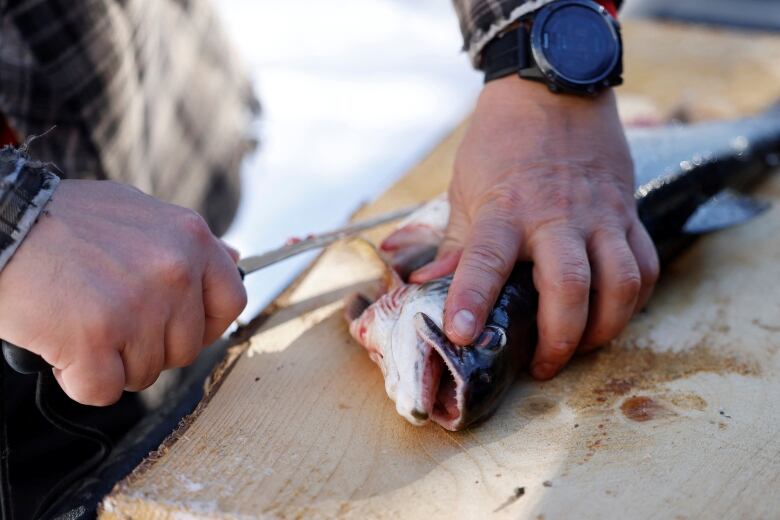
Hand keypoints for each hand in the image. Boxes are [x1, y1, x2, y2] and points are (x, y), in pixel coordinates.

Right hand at [0, 180, 245, 404]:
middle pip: (186, 348)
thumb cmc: (64, 222)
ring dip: (113, 362)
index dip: (207, 324)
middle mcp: (174, 270)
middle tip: (112, 321)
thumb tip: (233, 260)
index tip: (182, 328)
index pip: (231, 301)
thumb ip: (187, 243)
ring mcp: (139, 306)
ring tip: (82, 322)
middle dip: (149, 347)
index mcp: (190, 237)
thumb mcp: (140, 213)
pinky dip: (80, 380)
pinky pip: (104, 390)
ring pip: (146, 372)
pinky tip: (63, 345)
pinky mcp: (97, 339)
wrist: (1, 225)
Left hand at [410, 78, 658, 379]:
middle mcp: (556, 216)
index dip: (471, 299)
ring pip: (621, 282)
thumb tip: (425, 288)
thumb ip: (455, 245)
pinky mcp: (627, 211)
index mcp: (505, 209)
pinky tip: (614, 313)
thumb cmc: (501, 142)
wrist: (552, 89)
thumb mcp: (465, 189)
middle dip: (559, 338)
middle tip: (541, 366)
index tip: (460, 335)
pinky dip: (635, 298)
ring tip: (582, 347)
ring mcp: (599, 214)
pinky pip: (646, 264)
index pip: (485, 260)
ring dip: (605, 328)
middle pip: (570, 286)